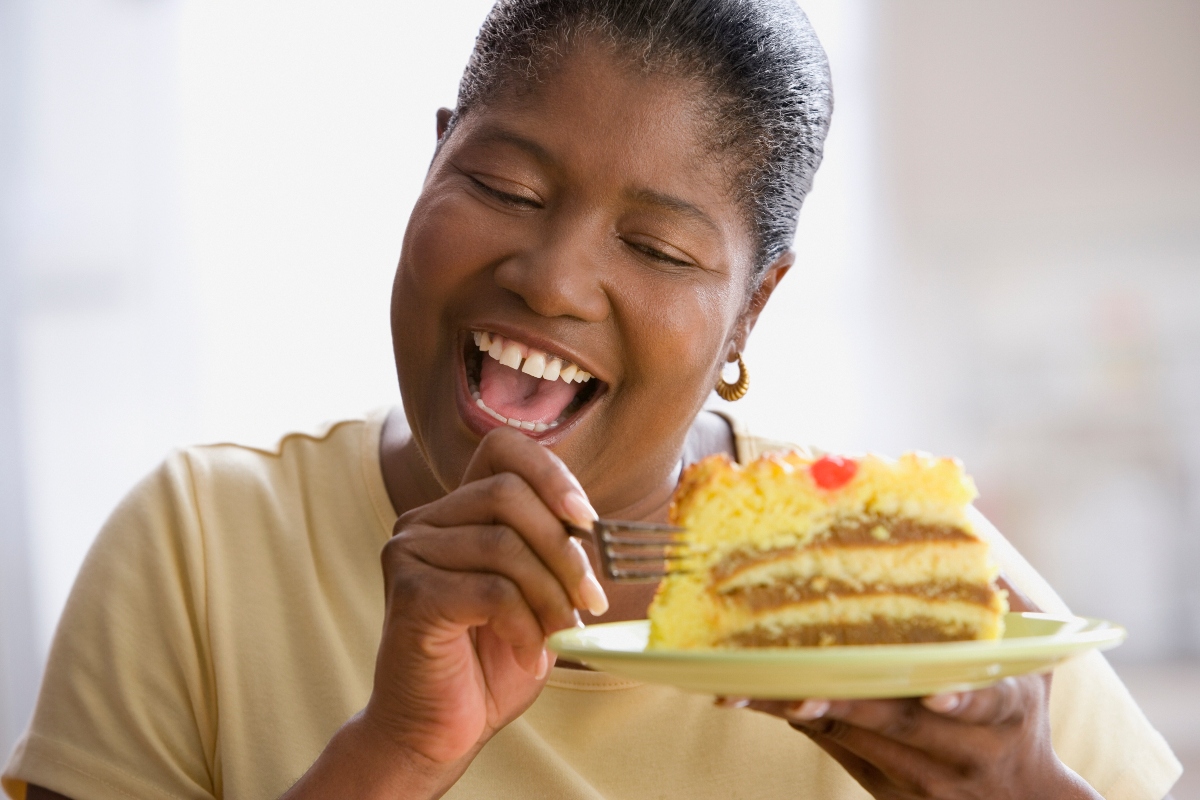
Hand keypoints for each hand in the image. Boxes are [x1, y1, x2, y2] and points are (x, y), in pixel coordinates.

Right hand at [360, 427, 607, 786]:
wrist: (436, 732)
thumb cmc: (490, 664)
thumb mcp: (535, 596)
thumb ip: (551, 550)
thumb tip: (593, 525)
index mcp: (456, 512)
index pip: (502, 449)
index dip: (550, 473)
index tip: (587, 520)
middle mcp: (424, 522)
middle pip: (508, 494)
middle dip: (563, 549)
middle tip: (592, 599)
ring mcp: (410, 554)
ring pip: (504, 545)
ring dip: (550, 594)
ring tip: (561, 633)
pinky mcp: (411, 594)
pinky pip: (490, 591)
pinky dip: (525, 624)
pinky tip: (529, 656)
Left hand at [721, 580, 1099, 798]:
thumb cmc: (1019, 718)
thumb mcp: (1030, 668)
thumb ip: (1008, 612)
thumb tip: (977, 544)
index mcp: (1005, 712)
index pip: (988, 703)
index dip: (963, 700)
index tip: (935, 697)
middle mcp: (963, 750)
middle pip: (900, 725)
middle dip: (847, 705)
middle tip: (798, 691)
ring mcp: (922, 779)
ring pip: (853, 739)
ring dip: (797, 712)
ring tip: (745, 689)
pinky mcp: (885, 790)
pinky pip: (834, 749)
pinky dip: (795, 721)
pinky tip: (753, 697)